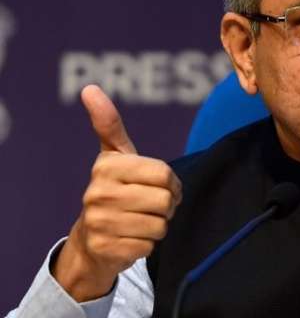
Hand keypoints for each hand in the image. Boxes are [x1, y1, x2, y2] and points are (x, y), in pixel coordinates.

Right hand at [52, 85, 181, 300]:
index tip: (159, 187)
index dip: (171, 184)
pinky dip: (147, 245)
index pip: (165, 175)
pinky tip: (131, 239)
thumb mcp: (115, 157)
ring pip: (160, 225)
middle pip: (166, 200)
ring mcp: (100, 223)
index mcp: (107, 167)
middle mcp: (98, 193)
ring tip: (139, 222)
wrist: (92, 241)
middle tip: (151, 207)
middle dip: (167, 207)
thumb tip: (90, 88)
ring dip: (158, 226)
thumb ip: (109, 124)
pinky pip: (149, 246)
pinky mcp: (106, 249)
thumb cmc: (114, 192)